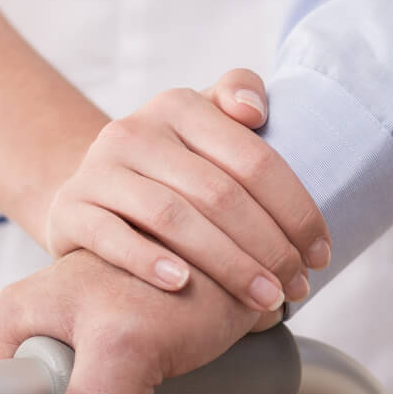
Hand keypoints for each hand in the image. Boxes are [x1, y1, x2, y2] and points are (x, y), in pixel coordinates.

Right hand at [46, 68, 331, 312]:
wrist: (93, 193)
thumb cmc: (171, 166)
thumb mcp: (204, 124)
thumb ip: (238, 93)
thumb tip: (255, 110)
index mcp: (179, 106)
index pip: (254, 160)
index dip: (296, 210)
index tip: (320, 254)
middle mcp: (135, 130)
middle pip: (219, 194)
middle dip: (269, 247)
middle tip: (298, 287)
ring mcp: (99, 169)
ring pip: (172, 218)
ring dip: (226, 264)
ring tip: (262, 300)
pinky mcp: (71, 209)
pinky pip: (111, 237)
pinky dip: (148, 262)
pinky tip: (182, 285)